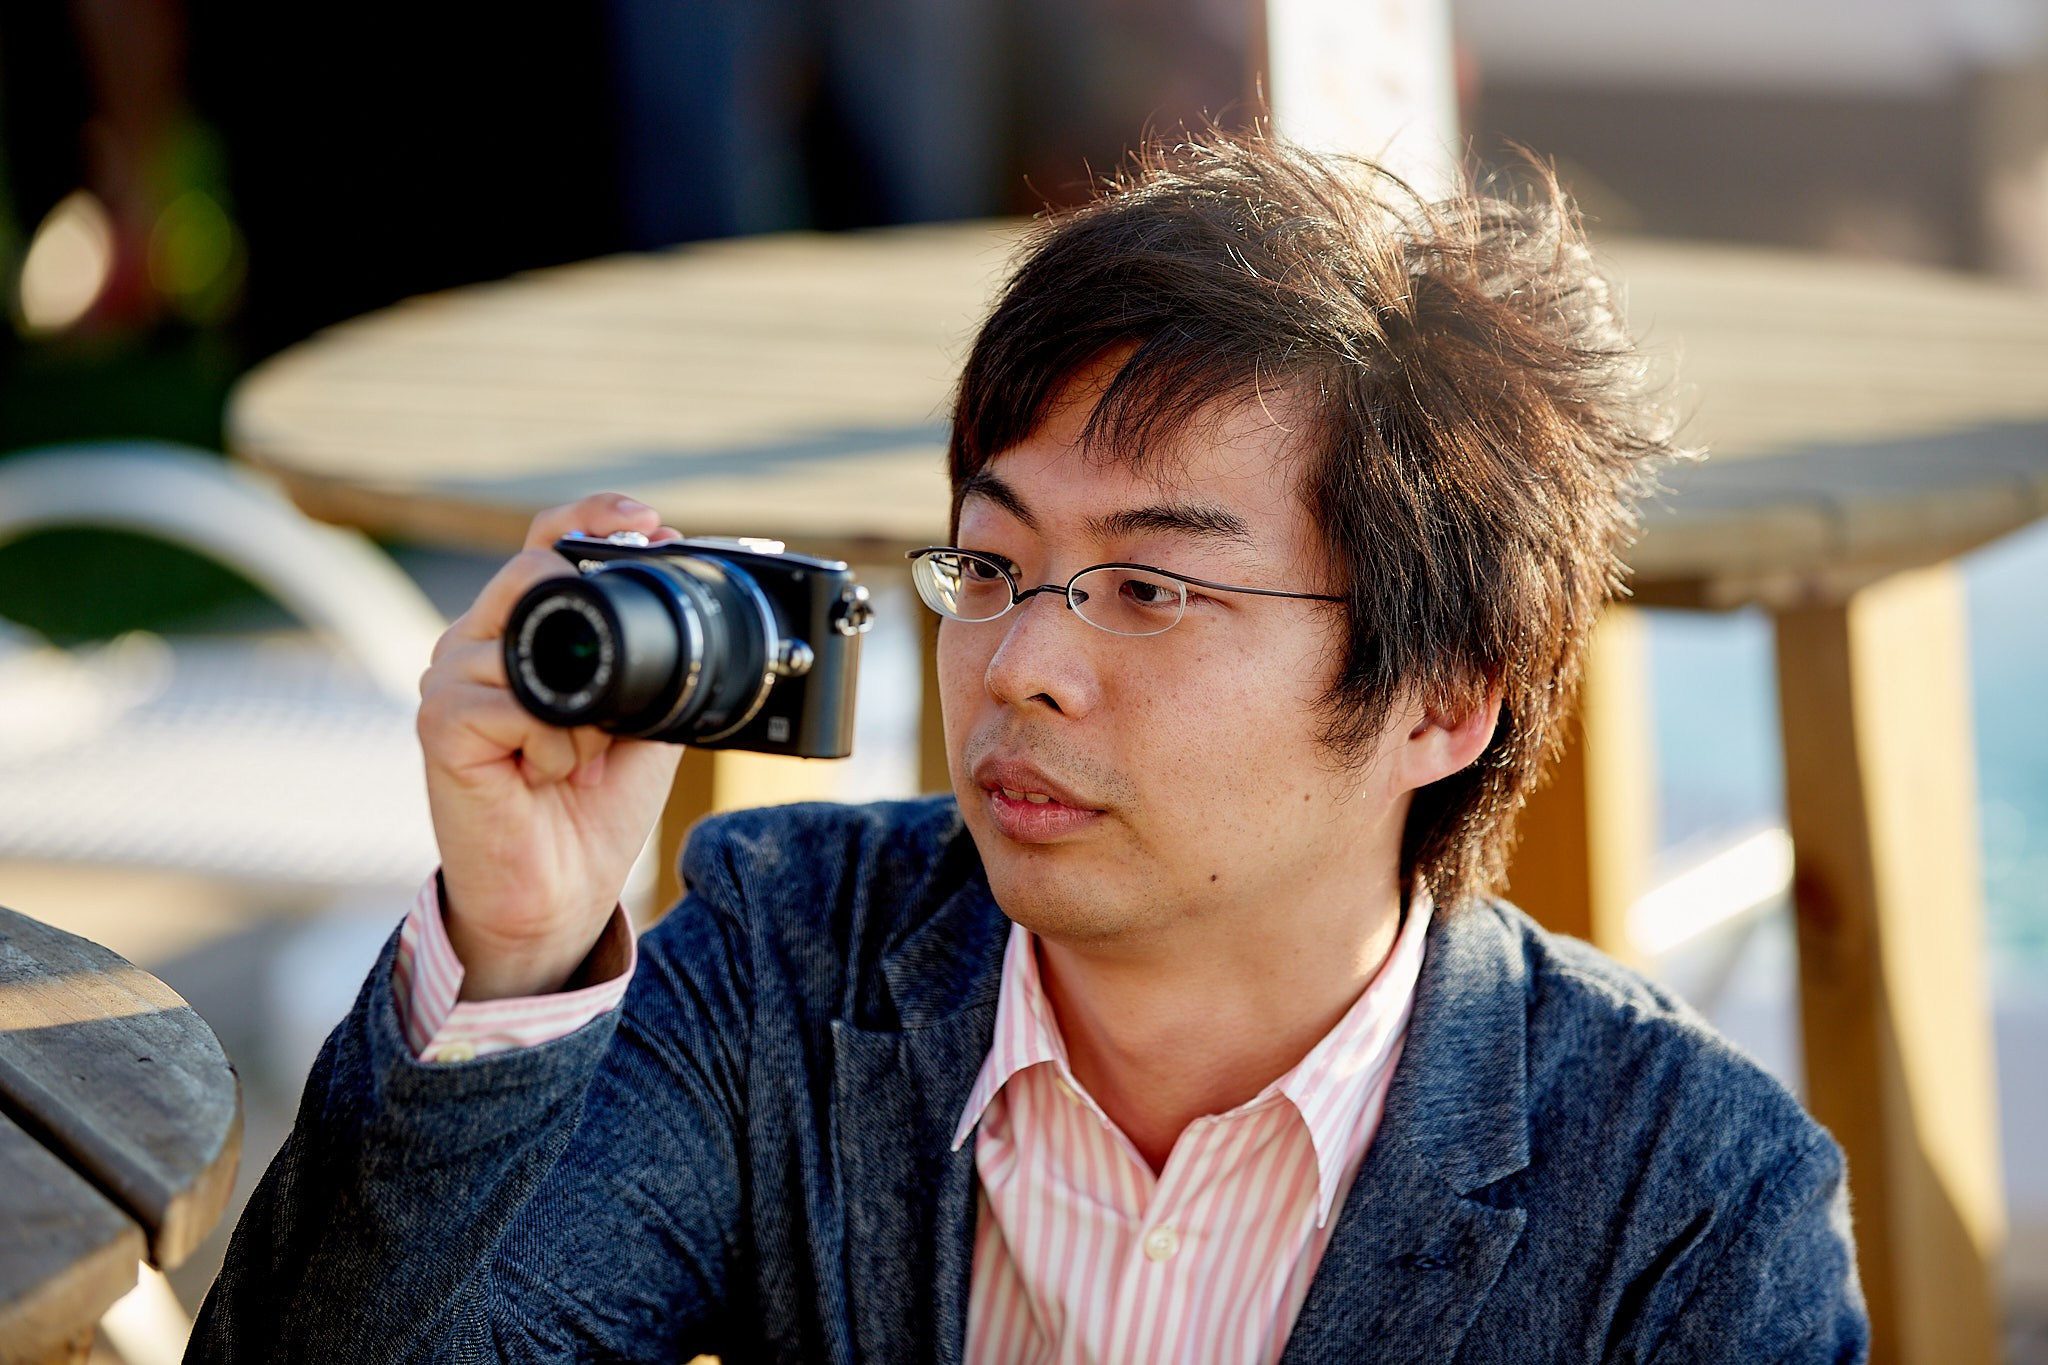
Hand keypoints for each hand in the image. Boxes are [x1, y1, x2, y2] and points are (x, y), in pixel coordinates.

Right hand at [417, 494, 685, 999]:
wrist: (562, 890)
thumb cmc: (593, 806)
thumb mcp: (643, 716)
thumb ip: (652, 658)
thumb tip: (682, 593)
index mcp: (522, 635)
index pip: (543, 544)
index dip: (590, 519)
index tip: (648, 523)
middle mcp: (476, 644)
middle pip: (530, 574)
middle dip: (594, 628)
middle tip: (616, 705)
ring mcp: (449, 680)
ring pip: (527, 640)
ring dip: (581, 711)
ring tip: (577, 760)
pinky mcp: (438, 723)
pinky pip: (512, 702)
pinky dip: (553, 743)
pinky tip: (545, 776)